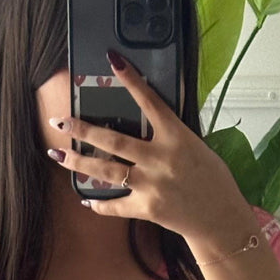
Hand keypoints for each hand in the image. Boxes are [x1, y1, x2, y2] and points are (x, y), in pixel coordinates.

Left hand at [47, 52, 252, 245]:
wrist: (220, 219)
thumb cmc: (213, 181)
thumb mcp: (197, 147)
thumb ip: (171, 136)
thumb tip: (147, 125)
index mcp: (176, 137)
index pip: (149, 101)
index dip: (130, 79)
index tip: (112, 60)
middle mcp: (160, 158)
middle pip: (113, 140)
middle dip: (82, 130)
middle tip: (60, 122)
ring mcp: (151, 184)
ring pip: (106, 171)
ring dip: (78, 162)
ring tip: (58, 155)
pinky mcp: (147, 208)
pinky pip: (116, 205)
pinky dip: (100, 204)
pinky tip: (87, 200)